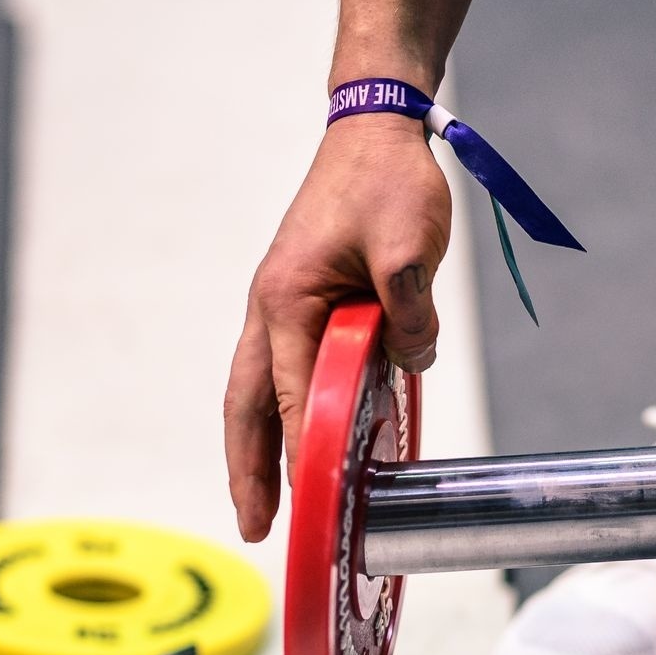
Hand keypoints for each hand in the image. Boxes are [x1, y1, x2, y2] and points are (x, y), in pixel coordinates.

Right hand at [223, 114, 450, 541]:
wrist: (375, 126)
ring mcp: (281, 308)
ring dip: (258, 450)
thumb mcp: (409, 247)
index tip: (308, 504)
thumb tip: (408, 361)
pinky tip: (301, 445)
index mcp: (288, 300)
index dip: (297, 455)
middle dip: (249, 471)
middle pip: (246, 407)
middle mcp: (271, 310)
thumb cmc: (388, 180)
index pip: (289, 395)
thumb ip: (408, 313)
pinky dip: (282, 415)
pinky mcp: (302, 304)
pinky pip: (282, 373)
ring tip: (265, 507)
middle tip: (254, 528)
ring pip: (255, 394)